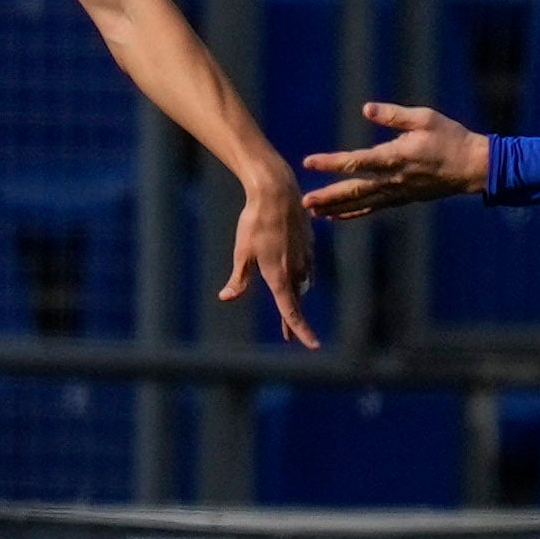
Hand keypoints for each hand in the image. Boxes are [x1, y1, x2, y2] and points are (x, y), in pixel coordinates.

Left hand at [219, 165, 320, 348]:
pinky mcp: (310, 245)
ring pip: (303, 284)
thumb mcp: (242, 253)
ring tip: (289, 305)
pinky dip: (299, 275)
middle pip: (296, 301)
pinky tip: (293, 271)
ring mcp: (306, 257)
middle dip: (293, 319)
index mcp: (279, 276)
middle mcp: (297, 270)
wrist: (276, 192)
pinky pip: (306, 267)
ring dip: (295, 295)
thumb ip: (239, 279)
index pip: (292, 312)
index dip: (301, 331)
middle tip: (290, 337)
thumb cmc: (255, 223)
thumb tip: (226, 297)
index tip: (313, 346)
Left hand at [300, 101, 487, 219]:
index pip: (356, 162)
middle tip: (303, 202)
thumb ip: (394, 115)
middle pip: (353, 191)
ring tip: (311, 212)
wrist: (473, 167)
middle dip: (327, 196)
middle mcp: (393, 179)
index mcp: (395, 157)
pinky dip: (352, 213)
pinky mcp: (402, 198)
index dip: (330, 163)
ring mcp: (397, 193)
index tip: (308, 162)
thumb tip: (366, 108)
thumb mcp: (424, 118)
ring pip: (361, 204)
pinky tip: (335, 216)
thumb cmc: (450, 137)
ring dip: (335, 207)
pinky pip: (372, 208)